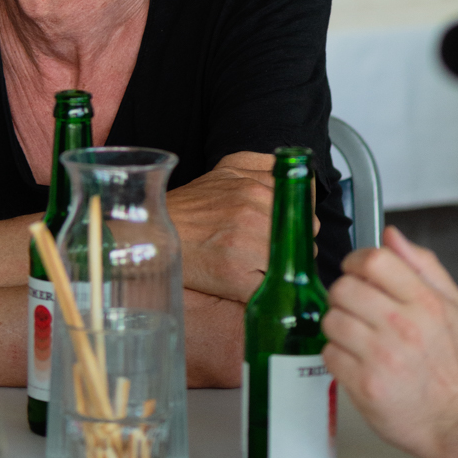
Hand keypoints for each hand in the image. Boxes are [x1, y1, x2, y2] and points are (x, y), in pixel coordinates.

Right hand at [169, 152, 290, 302]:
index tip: (282, 232)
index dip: (295, 225)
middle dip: (289, 247)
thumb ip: (264, 168)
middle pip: (301, 240)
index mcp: (255, 187)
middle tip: (263, 249)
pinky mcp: (235, 275)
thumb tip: (301, 180)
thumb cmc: (191, 207)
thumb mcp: (228, 171)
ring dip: (277, 268)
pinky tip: (243, 279)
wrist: (153, 233)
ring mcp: (246, 244)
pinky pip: (268, 287)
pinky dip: (261, 288)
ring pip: (288, 264)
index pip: (304, 212)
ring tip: (251, 264)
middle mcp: (253, 212)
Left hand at [321, 226, 457, 457]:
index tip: (355, 271)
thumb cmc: (454, 365)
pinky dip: (337, 356)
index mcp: (425, 303)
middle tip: (354, 308)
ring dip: (338, 326)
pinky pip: (328, 354)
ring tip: (356, 337)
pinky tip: (355, 361)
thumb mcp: (452, 307)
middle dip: (343, 296)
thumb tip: (391, 235)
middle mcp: (402, 327)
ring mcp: (381, 357)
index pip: (374, 260)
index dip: (355, 261)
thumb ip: (422, 265)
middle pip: (343, 288)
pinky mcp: (365, 385)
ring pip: (331, 320)